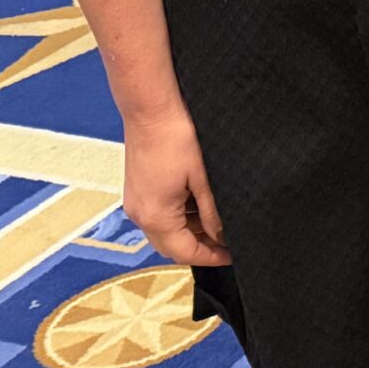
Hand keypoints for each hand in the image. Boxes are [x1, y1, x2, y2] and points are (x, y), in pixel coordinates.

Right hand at [123, 108, 229, 266]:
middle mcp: (140, 214)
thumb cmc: (177, 137)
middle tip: (228, 243)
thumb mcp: (203, 177)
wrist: (151, 110)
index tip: (232, 256)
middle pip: (171, 245)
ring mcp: (136, 202)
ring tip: (219, 223)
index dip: (210, 257)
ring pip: (165, 230)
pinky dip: (180, 216)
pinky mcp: (138, 190)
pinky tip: (200, 205)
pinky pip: (159, 214)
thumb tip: (222, 234)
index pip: (183, 252)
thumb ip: (212, 210)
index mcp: (155, 216)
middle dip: (200, 247)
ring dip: (190, 231)